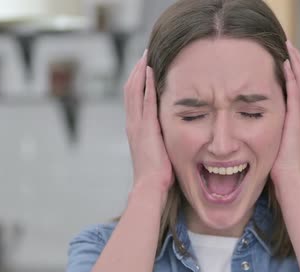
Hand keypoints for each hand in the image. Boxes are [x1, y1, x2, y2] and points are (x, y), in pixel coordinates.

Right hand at [124, 50, 172, 193]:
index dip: (137, 83)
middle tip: (143, 55)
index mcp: (135, 130)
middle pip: (130, 91)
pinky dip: (146, 83)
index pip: (134, 100)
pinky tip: (150, 70)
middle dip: (136, 72)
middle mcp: (133, 125)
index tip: (144, 68)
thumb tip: (169, 136)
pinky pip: (145, 100)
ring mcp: (137, 126)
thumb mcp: (158, 153)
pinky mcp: (146, 128)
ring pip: (134, 91)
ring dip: (139, 72)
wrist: (150, 187)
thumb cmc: (158, 176)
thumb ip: (160, 141)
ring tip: (145, 56)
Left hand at [270, 41, 299, 185]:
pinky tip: (286, 63)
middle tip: (288, 42)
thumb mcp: (276, 142)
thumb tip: (257, 122)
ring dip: (296, 62)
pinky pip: (297, 92)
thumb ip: (272, 129)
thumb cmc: (280, 168)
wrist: (290, 181)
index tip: (285, 54)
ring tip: (288, 45)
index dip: (295, 69)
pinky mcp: (299, 120)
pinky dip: (293, 76)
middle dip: (297, 60)